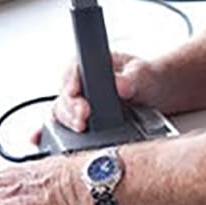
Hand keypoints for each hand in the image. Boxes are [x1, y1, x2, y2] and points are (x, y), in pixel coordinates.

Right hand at [46, 52, 162, 135]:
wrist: (156, 95)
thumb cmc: (147, 78)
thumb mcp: (143, 74)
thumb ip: (132, 79)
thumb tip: (120, 85)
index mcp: (92, 64)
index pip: (73, 69)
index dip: (70, 81)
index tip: (74, 92)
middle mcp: (82, 84)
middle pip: (64, 95)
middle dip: (70, 107)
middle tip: (82, 118)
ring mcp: (80, 103)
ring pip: (61, 113)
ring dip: (66, 122)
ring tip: (79, 129)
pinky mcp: (81, 122)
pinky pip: (63, 127)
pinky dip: (54, 134)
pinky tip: (49, 140)